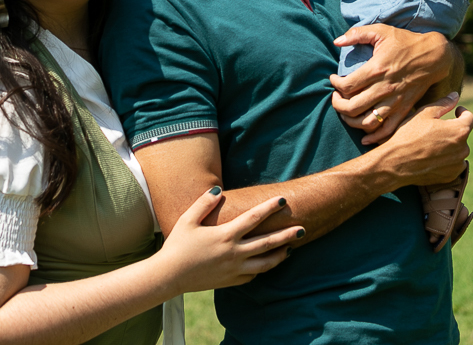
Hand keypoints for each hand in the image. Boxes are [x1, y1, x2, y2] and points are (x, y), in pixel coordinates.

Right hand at [159, 188, 304, 293]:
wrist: (169, 276)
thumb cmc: (177, 245)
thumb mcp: (187, 220)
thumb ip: (204, 203)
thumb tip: (218, 191)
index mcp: (225, 236)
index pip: (254, 218)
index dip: (269, 208)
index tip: (283, 200)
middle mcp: (234, 253)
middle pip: (267, 243)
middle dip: (287, 235)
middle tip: (302, 228)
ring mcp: (234, 269)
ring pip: (265, 264)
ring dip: (280, 255)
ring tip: (290, 249)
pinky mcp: (231, 281)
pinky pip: (252, 276)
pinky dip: (262, 269)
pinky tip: (266, 263)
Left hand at [331, 26, 453, 144]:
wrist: (434, 56)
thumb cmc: (406, 42)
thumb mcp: (382, 31)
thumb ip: (357, 34)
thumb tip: (336, 41)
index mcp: (377, 69)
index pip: (347, 86)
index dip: (335, 84)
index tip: (334, 79)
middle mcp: (384, 88)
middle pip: (352, 108)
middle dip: (338, 105)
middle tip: (336, 97)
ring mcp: (395, 102)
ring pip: (367, 122)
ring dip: (351, 121)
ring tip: (346, 113)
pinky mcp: (404, 110)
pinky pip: (386, 130)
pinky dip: (373, 136)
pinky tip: (364, 135)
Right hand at [374, 94, 472, 186]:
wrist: (396, 163)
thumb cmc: (409, 135)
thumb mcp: (424, 114)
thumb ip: (443, 103)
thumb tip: (455, 95)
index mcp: (459, 131)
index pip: (470, 118)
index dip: (463, 112)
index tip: (456, 111)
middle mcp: (463, 149)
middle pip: (463, 135)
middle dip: (453, 130)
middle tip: (435, 129)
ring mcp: (457, 164)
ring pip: (458, 150)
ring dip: (450, 145)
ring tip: (431, 144)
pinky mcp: (450, 176)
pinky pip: (453, 164)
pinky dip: (446, 160)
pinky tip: (431, 157)